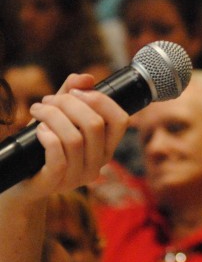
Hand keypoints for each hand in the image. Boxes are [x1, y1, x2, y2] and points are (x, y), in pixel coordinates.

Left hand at [16, 73, 128, 200]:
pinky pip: (58, 157)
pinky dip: (47, 137)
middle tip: (48, 100)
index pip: (121, 120)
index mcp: (106, 146)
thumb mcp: (59, 116)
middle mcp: (98, 162)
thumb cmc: (42, 144)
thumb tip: (85, 78)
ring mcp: (78, 176)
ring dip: (52, 117)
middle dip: (69, 104)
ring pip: (74, 139)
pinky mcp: (56, 183)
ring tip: (38, 110)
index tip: (76, 92)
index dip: (101, 100)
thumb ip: (72, 94)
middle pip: (95, 125)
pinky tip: (38, 130)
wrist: (21, 179)